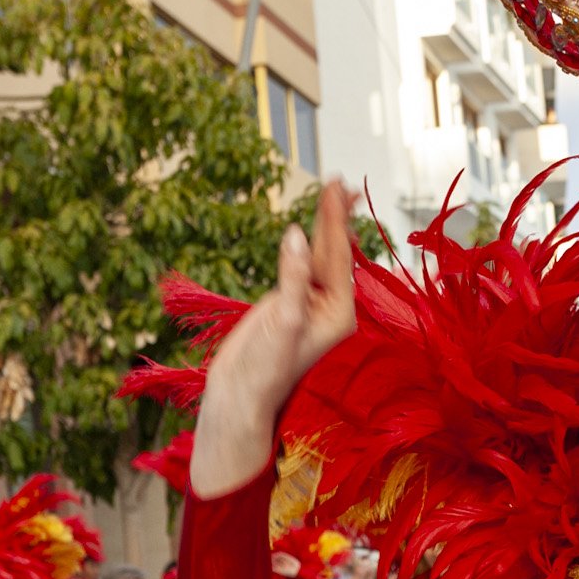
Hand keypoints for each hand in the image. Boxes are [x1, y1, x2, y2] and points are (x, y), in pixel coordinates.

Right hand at [191, 188, 358, 497]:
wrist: (239, 396)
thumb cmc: (266, 368)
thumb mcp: (283, 321)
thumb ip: (294, 279)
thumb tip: (298, 237)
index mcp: (339, 313)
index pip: (340, 257)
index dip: (337, 220)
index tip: (338, 189)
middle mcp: (330, 308)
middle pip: (335, 253)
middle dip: (335, 217)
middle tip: (339, 181)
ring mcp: (310, 306)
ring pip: (320, 258)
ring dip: (323, 226)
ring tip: (331, 195)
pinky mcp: (289, 306)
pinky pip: (302, 268)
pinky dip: (305, 245)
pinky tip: (308, 231)